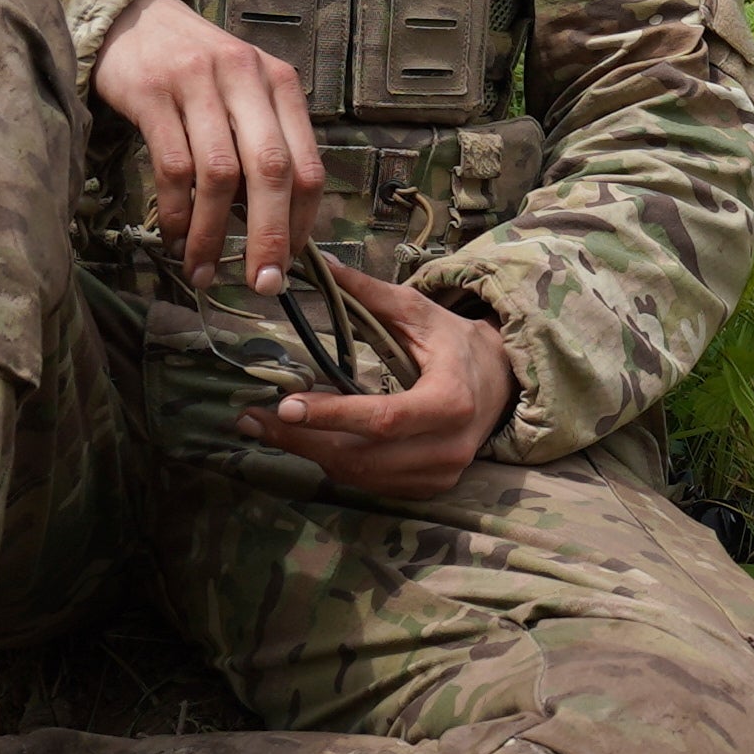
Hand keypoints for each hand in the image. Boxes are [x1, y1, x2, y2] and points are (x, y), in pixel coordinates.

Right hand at [95, 0, 322, 291]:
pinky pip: (172, 165)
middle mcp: (246, 77)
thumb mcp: (244, 94)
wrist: (136, 17)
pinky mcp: (152, 92)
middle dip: (269, 236)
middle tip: (262, 283)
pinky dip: (176, 210)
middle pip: (272, 171)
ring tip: (202, 269)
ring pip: (219, 174)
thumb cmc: (198, 70)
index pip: (308, 164)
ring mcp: (198, 82)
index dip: (302, 222)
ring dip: (212, 233)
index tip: (288, 263)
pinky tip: (175, 235)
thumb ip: (264, 145)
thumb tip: (276, 229)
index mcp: (280, 83)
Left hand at [238, 263, 513, 504]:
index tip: (285, 405)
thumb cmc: (454, 342)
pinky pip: (373, 485)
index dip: (333, 416)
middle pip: (363, 456)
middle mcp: (450, 446)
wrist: (500, 383)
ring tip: (269, 429)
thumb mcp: (418, 311)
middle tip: (252, 420)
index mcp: (452, 400)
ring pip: (362, 476)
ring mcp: (441, 473)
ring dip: (311, 454)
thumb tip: (320, 265)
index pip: (384, 419)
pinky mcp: (430, 488)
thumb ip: (369, 293)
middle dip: (303, 440)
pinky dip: (336, 465)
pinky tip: (310, 442)